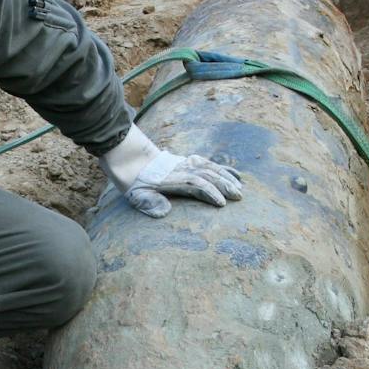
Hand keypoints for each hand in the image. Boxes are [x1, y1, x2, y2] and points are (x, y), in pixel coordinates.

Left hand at [99, 125, 242, 217]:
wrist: (127, 156)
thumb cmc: (132, 179)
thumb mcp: (135, 194)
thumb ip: (149, 203)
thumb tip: (165, 213)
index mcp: (172, 179)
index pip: (196, 184)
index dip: (210, 193)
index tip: (221, 204)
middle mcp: (182, 169)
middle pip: (208, 175)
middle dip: (225, 185)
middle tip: (239, 197)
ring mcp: (186, 163)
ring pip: (211, 168)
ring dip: (227, 177)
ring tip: (241, 189)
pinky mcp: (187, 161)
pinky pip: (209, 163)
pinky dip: (223, 168)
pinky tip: (234, 174)